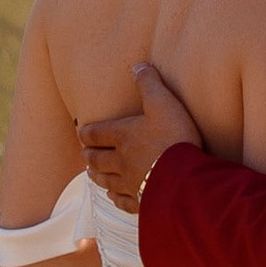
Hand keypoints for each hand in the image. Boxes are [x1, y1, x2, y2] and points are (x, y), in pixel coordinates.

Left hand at [79, 63, 203, 213]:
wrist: (184, 178)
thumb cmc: (174, 138)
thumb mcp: (163, 104)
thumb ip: (149, 84)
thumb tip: (138, 65)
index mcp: (122, 136)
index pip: (94, 134)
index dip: (86, 133)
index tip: (81, 133)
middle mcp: (120, 161)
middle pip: (96, 159)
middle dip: (89, 155)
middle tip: (85, 154)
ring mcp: (128, 183)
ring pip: (105, 180)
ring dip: (97, 176)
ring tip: (92, 174)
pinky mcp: (139, 201)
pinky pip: (122, 201)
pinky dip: (115, 198)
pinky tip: (114, 197)